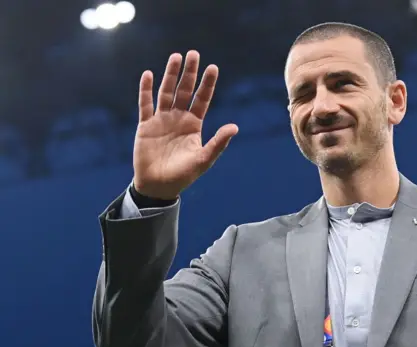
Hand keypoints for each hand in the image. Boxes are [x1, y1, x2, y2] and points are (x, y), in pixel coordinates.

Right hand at [132, 51, 237, 199]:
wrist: (158, 186)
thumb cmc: (183, 175)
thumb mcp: (204, 159)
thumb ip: (218, 143)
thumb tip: (235, 126)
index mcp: (194, 125)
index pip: (202, 99)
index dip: (207, 84)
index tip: (213, 67)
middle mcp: (178, 119)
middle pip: (185, 90)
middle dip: (189, 73)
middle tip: (193, 53)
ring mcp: (161, 120)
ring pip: (166, 92)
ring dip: (170, 75)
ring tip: (175, 57)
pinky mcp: (145, 126)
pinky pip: (145, 104)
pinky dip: (145, 90)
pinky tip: (148, 74)